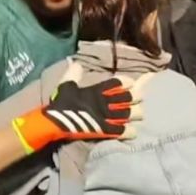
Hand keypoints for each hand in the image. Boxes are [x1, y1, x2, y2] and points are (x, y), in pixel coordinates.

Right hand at [13, 64, 149, 152]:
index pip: (117, 82)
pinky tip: (134, 132)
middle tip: (140, 97)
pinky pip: (119, 131)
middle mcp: (104, 102)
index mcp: (96, 90)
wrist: (55, 122)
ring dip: (135, 114)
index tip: (132, 82)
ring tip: (140, 114)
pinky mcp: (103, 130)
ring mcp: (105, 116)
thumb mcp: (66, 85)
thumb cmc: (61, 103)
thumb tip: (76, 63)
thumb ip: (73, 74)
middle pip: (127, 97)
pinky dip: (128, 132)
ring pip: (127, 114)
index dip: (126, 81)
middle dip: (135, 96)